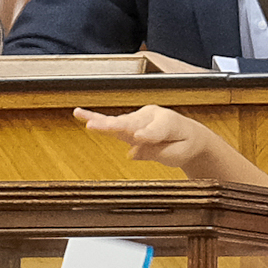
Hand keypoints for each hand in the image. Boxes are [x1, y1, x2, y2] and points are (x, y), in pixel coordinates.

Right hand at [74, 103, 233, 178]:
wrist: (188, 135)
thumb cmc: (184, 144)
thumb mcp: (178, 153)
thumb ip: (157, 152)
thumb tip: (131, 153)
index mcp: (169, 122)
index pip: (155, 130)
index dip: (146, 134)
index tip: (138, 138)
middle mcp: (151, 116)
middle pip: (132, 123)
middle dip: (118, 126)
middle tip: (102, 128)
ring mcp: (138, 118)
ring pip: (120, 122)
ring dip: (104, 123)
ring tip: (88, 123)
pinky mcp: (129, 123)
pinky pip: (111, 122)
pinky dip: (95, 118)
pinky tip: (79, 113)